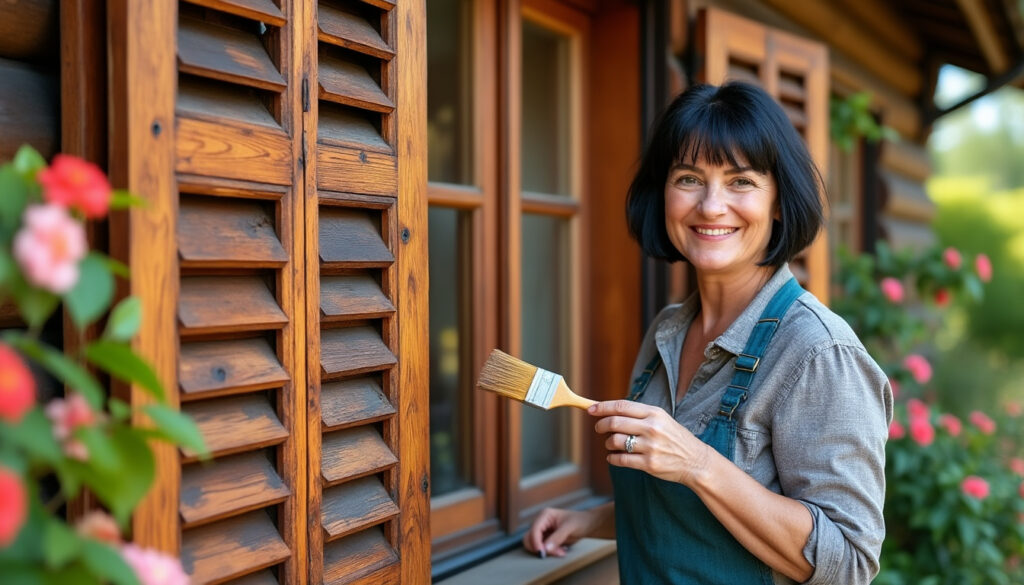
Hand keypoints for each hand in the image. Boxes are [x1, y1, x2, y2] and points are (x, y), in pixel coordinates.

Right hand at [523, 507, 600, 557]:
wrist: (588, 525)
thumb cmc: (580, 521)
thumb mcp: (569, 528)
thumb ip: (557, 538)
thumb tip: (545, 548)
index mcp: (545, 515)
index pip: (534, 530)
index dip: (535, 542)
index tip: (541, 553)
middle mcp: (541, 522)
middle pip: (530, 538)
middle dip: (540, 548)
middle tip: (554, 553)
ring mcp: (543, 531)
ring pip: (535, 545)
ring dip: (547, 551)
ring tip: (561, 552)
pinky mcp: (547, 539)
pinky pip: (543, 548)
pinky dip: (551, 552)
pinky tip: (561, 551)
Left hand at [589, 400, 711, 486]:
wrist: (696, 461)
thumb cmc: (675, 438)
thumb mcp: (662, 419)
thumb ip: (639, 415)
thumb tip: (611, 412)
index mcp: (654, 413)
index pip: (621, 406)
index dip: (602, 407)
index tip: (590, 409)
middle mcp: (652, 428)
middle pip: (615, 423)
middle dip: (601, 425)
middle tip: (598, 428)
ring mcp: (650, 446)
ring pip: (615, 441)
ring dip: (608, 443)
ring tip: (611, 444)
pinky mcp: (649, 464)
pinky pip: (621, 460)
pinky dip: (612, 458)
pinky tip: (614, 457)